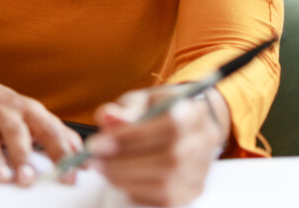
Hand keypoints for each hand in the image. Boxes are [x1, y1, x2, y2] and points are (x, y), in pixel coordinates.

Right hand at [0, 69, 82, 185]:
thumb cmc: (7, 108)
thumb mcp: (34, 115)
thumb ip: (58, 135)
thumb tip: (84, 159)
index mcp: (29, 111)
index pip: (50, 131)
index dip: (62, 153)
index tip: (70, 175)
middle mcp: (5, 112)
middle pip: (16, 132)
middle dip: (22, 155)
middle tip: (28, 178)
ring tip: (1, 176)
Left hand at [88, 87, 227, 205]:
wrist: (184, 125)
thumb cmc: (158, 110)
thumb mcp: (141, 100)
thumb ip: (125, 109)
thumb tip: (108, 118)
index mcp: (194, 112)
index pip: (170, 127)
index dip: (132, 137)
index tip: (98, 143)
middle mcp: (204, 142)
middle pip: (169, 160)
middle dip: (124, 163)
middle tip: (94, 160)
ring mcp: (202, 169)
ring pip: (166, 184)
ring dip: (126, 179)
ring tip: (102, 168)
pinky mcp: (194, 189)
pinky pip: (165, 200)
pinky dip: (137, 192)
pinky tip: (119, 179)